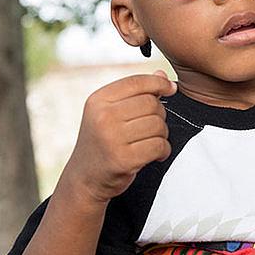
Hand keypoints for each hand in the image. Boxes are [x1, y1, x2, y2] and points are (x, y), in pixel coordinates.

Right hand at [62, 71, 176, 205]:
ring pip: (158, 125)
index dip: (159, 83)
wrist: (84, 179)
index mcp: (98, 100)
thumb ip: (135, 93)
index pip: (137, 82)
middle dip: (159, 115)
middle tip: (152, 127)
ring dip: (162, 134)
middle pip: (151, 103)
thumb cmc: (101, 142)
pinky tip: (155, 154)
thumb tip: (162, 75)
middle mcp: (103, 116)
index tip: (170, 88)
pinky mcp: (124, 159)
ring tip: (151, 141)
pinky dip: (163, 150)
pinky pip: (159, 146)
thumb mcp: (108, 113)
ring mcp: (112, 138)